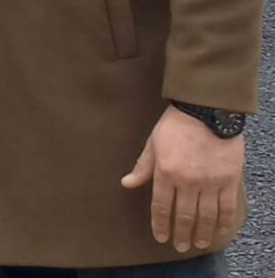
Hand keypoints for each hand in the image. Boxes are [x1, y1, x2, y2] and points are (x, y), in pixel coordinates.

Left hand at [122, 105, 243, 252]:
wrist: (205, 109)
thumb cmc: (175, 124)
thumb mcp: (153, 143)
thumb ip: (143, 166)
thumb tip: (126, 183)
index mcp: (165, 172)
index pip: (160, 206)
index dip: (160, 224)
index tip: (161, 237)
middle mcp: (187, 181)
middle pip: (183, 215)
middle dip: (180, 233)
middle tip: (179, 246)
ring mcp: (209, 182)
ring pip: (205, 216)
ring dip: (201, 233)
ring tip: (197, 243)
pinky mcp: (228, 180)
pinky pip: (226, 208)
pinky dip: (223, 224)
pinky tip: (219, 232)